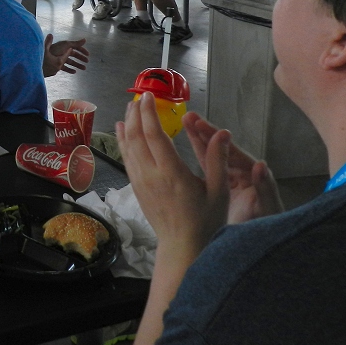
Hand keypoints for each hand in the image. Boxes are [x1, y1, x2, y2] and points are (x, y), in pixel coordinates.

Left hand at [42, 35, 88, 76]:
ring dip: (78, 64)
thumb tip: (85, 39)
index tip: (88, 55)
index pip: (76, 47)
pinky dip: (70, 69)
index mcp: (65, 46)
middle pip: (74, 55)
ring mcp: (60, 58)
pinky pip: (65, 67)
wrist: (44, 58)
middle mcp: (63, 51)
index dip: (82, 50)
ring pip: (71, 62)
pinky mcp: (57, 65)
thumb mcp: (66, 45)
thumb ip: (76, 43)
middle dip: (81, 58)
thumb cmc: (55, 50)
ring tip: (84, 69)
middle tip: (87, 62)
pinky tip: (74, 72)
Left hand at [116, 93, 229, 256]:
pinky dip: (123, 141)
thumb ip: (217, 159)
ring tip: (130, 108)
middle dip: (136, 114)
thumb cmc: (204, 221)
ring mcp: (140, 182)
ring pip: (128, 146)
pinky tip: (122, 131)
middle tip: (139, 97)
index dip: (149, 113)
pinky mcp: (136, 188)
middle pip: (137, 137)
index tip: (149, 96)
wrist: (182, 247)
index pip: (154, 135)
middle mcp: (151, 175)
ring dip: (128, 124)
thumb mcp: (218, 191)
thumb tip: (223, 133)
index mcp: (171, 173)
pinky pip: (126, 159)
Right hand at [182, 111, 282, 222]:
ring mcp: (228, 181)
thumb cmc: (264, 231)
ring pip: (211, 156)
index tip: (200, 125)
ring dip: (198, 140)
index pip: (231, 152)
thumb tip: (260, 164)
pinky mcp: (218, 190)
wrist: (252, 249)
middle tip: (189, 117)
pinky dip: (196, 157)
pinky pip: (206, 169)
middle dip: (205, 133)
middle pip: (220, 149)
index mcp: (251, 176)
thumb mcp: (267, 210)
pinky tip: (184, 149)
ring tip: (184, 122)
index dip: (215, 138)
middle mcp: (240, 174)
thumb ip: (266, 188)